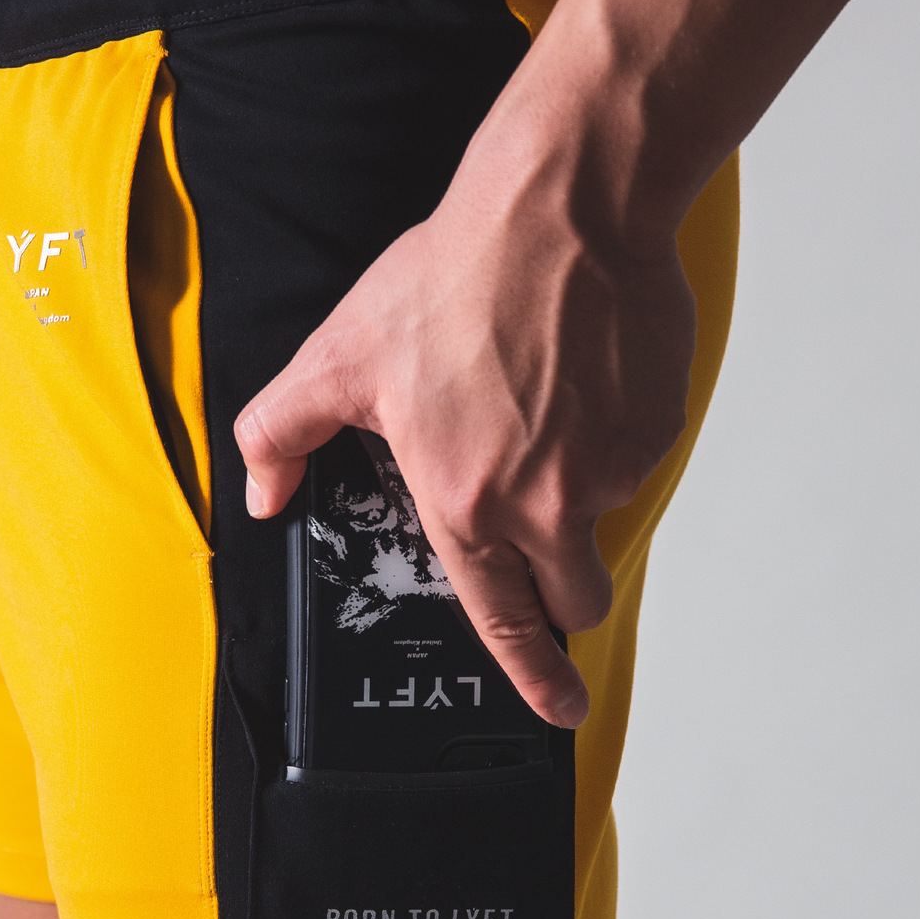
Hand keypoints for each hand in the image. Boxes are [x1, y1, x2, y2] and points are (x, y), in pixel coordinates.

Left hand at [234, 157, 696, 728]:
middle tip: (540, 537)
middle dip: (563, 593)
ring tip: (534, 410)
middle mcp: (547, 502)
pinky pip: (632, 459)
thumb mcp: (337, 358)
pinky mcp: (656, 426)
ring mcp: (611, 467)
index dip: (532, 676)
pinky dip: (605, 438)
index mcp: (468, 502)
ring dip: (576, 492)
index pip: (505, 622)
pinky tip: (571, 381)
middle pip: (577, 598)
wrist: (561, 211)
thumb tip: (263, 491)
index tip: (556, 707)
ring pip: (602, 519)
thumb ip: (280, 435)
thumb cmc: (453, 280)